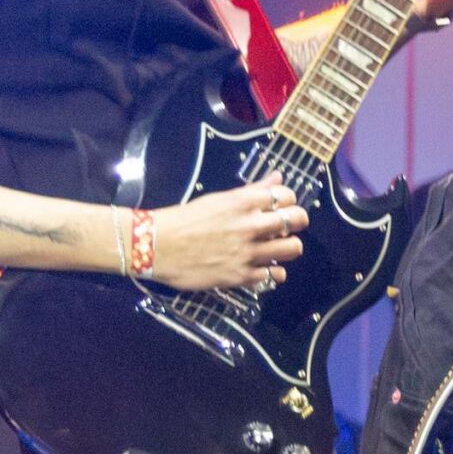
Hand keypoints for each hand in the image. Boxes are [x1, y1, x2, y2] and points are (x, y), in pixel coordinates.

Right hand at [146, 178, 307, 291]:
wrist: (154, 246)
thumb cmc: (183, 220)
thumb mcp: (218, 199)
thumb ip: (252, 190)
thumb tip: (278, 178)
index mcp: (243, 203)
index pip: (287, 196)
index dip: (288, 200)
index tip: (281, 206)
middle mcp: (250, 226)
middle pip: (298, 220)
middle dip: (296, 221)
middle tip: (284, 226)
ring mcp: (248, 252)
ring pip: (293, 248)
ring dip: (288, 247)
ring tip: (276, 247)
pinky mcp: (241, 276)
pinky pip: (274, 276)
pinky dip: (273, 273)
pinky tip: (263, 268)